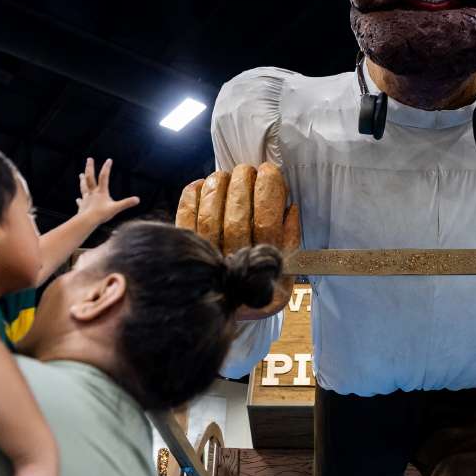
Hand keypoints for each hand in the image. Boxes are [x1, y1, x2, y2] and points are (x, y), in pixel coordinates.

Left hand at [75, 158, 139, 225]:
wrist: (87, 221)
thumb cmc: (101, 214)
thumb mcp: (116, 208)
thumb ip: (126, 203)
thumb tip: (137, 199)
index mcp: (101, 192)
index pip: (104, 177)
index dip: (107, 168)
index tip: (109, 159)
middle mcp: (92, 193)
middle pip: (90, 178)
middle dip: (90, 168)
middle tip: (89, 159)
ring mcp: (86, 199)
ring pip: (84, 187)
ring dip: (82, 180)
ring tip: (80, 174)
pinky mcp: (82, 206)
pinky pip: (81, 202)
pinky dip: (79, 200)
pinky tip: (78, 199)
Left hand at [175, 162, 299, 318]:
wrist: (221, 306)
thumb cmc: (257, 278)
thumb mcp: (284, 270)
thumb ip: (290, 239)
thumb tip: (289, 207)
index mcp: (264, 274)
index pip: (267, 226)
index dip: (269, 193)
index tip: (270, 171)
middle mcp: (233, 272)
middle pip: (236, 219)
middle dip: (243, 184)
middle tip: (248, 169)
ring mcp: (206, 263)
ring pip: (209, 216)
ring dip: (218, 186)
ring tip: (226, 174)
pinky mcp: (185, 253)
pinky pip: (184, 219)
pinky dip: (191, 196)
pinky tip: (202, 184)